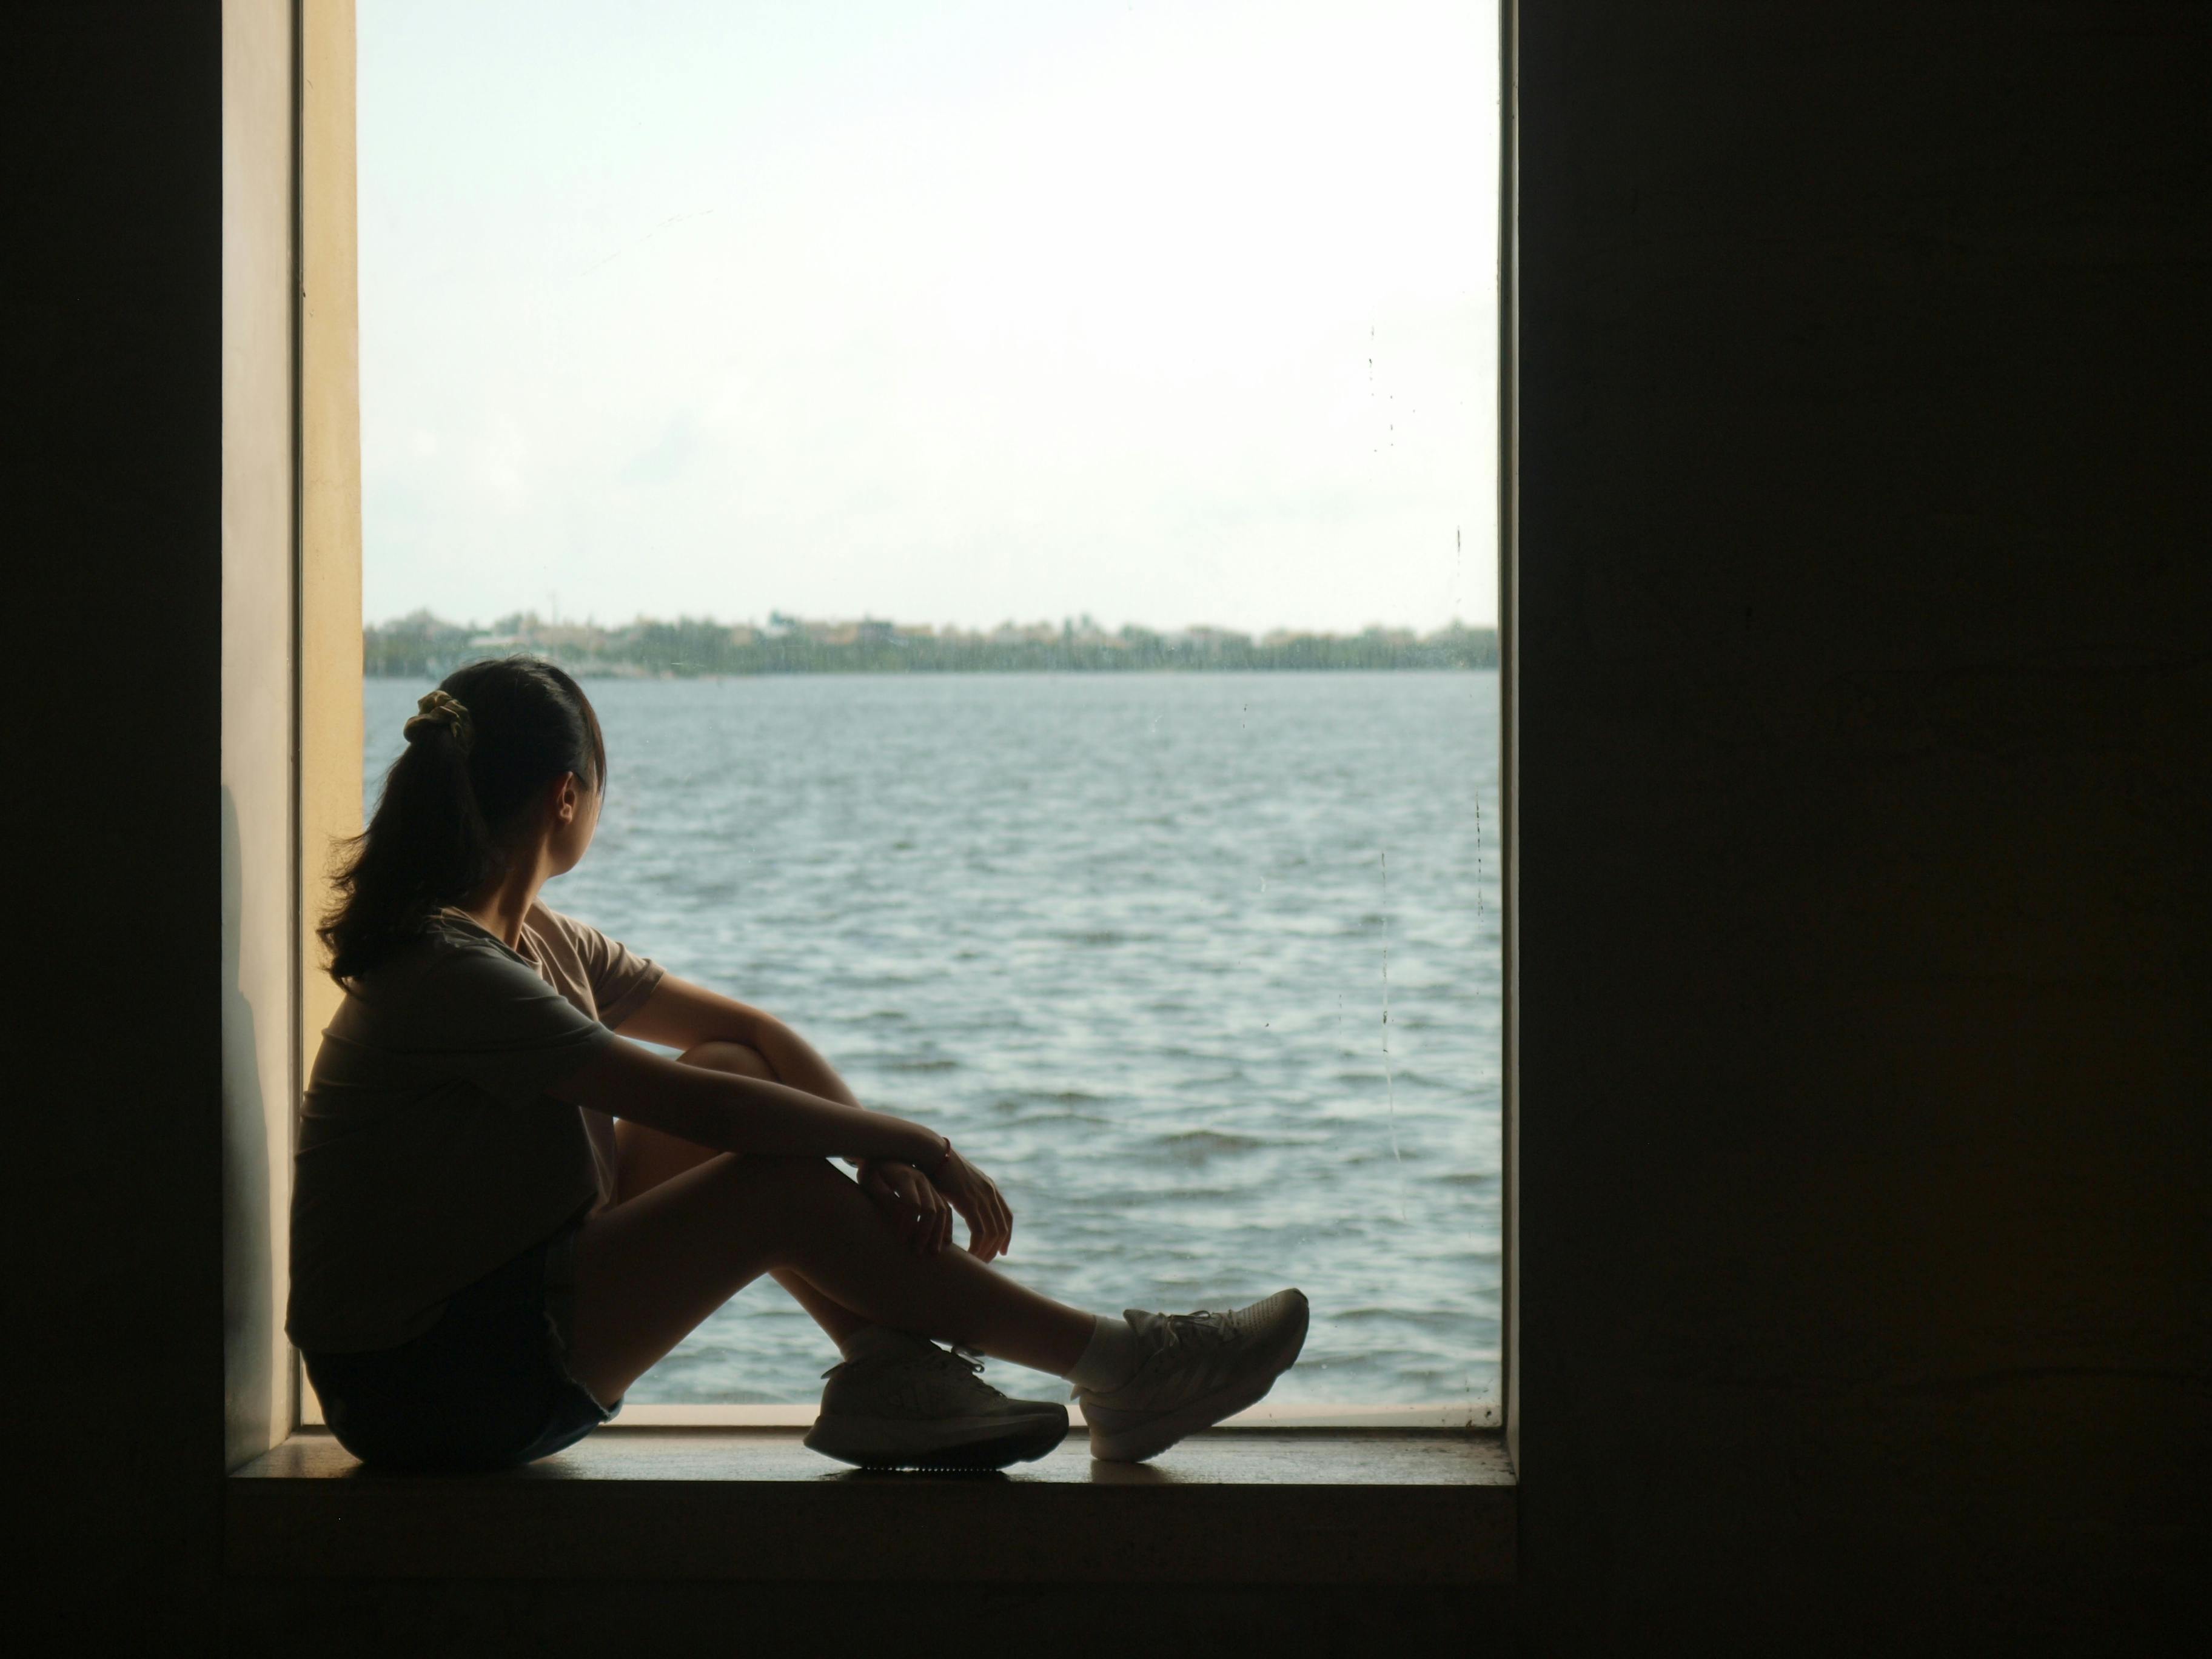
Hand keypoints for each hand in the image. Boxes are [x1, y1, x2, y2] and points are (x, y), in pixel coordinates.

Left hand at [858, 1158, 954, 1255]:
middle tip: (918, 1252)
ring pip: (943, 1209)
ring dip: (939, 1232)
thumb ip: (882, 1197)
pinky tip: (945, 1241)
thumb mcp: (869, 1182)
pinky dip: (947, 1224)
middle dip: (925, 1233)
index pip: (912, 1205)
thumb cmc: (871, 1172)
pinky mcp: (933, 1189)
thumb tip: (897, 1219)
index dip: (908, 1225)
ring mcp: (929, 1184)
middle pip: (931, 1209)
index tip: (900, 1240)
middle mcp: (921, 1179)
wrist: (882, 1153)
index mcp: (905, 1176)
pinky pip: (946, 1208)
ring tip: (933, 1252)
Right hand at [932, 1143, 1013, 1263]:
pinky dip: (977, 1246)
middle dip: (996, 1248)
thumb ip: (966, 1196)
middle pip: (1002, 1228)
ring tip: (976, 1263)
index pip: (1007, 1217)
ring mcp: (981, 1196)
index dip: (1007, 1236)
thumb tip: (965, 1206)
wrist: (931, 1153)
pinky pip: (980, 1231)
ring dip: (986, 1250)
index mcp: (989, 1188)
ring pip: (993, 1232)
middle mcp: (990, 1192)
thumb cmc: (938, 1168)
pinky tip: (969, 1255)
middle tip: (985, 1263)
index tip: (1002, 1252)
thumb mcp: (959, 1183)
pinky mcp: (969, 1201)